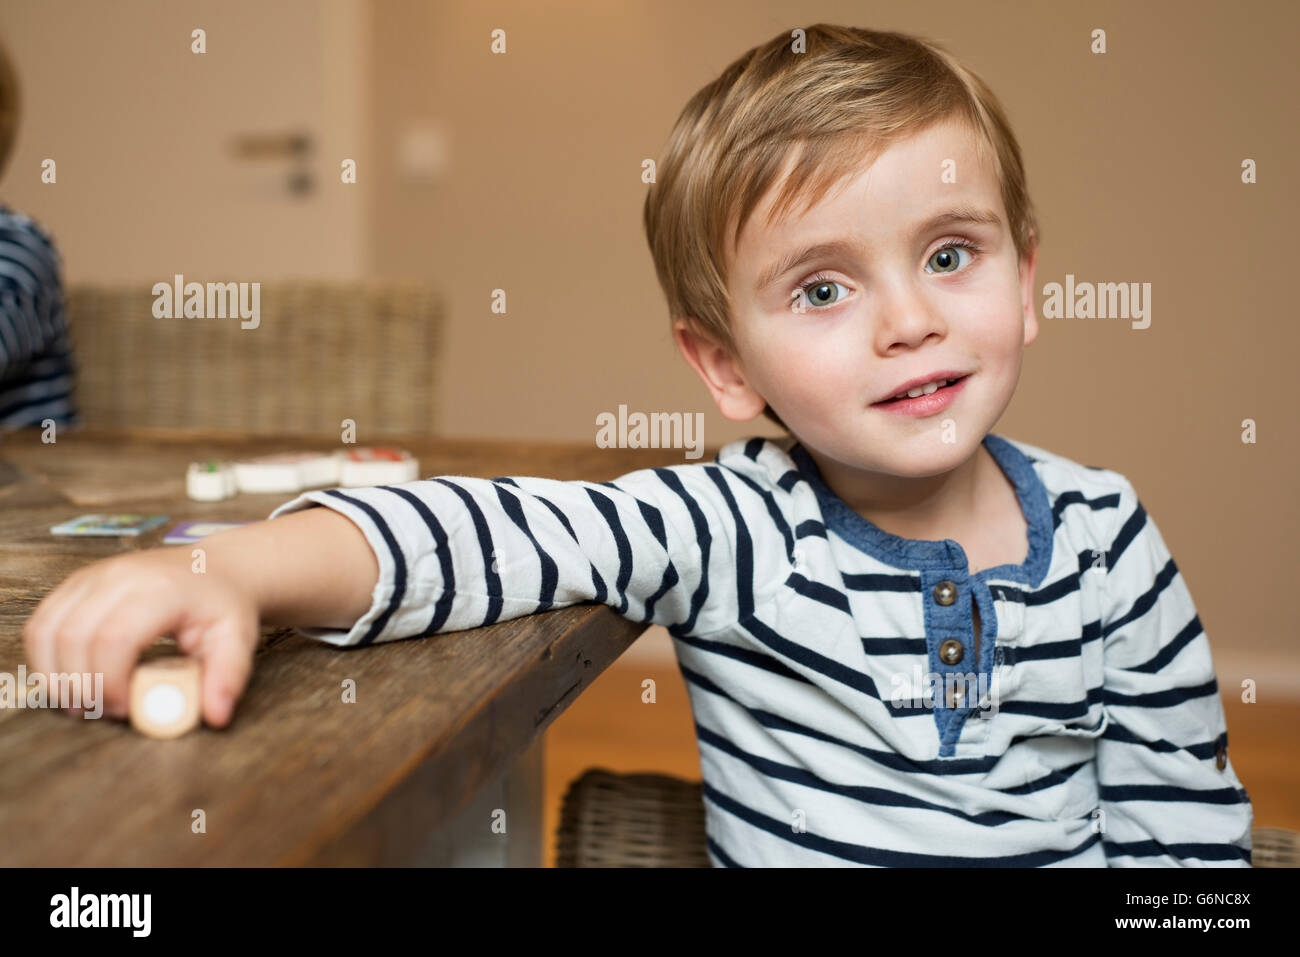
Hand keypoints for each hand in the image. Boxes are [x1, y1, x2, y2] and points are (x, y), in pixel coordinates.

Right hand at [22, 547, 259, 727]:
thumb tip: (216, 716)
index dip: (109, 684)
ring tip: (84, 701)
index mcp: (159, 590)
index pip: (112, 640)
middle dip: (80, 687)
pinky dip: (46, 658)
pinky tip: (72, 679)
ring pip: (45, 631)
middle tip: (104, 711)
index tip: (126, 710)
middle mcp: (118, 576)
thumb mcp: (238, 639)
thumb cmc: (222, 605)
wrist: (213, 569)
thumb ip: (228, 677)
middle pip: (72, 638)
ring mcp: (91, 576)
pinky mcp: (75, 584)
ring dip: (55, 676)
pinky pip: (40, 624)